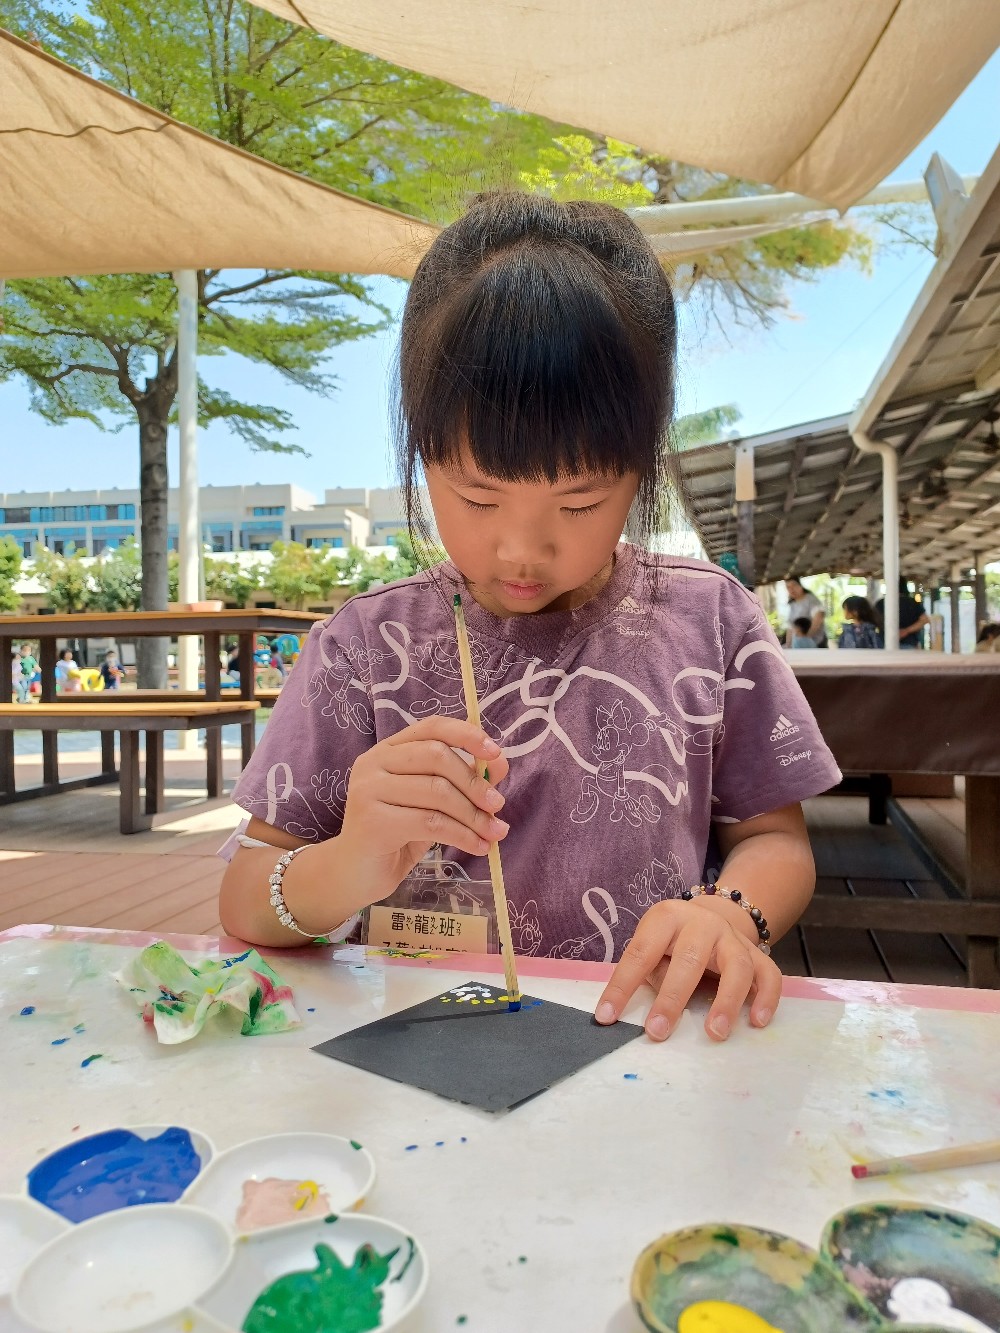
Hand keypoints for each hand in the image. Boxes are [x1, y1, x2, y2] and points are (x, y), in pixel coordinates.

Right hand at [339, 718, 509, 899]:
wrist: (355, 875)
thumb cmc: (397, 836)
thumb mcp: (433, 804)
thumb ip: (463, 780)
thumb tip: (500, 762)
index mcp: (388, 750)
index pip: (432, 727)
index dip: (467, 735)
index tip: (496, 752)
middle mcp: (374, 762)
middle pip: (437, 756)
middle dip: (474, 782)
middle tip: (498, 805)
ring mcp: (369, 790)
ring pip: (437, 792)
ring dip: (474, 815)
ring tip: (495, 832)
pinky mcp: (373, 821)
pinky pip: (431, 823)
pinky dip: (463, 835)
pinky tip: (479, 846)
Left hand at [594, 899, 780, 1041]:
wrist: (713, 916)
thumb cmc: (673, 941)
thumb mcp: (653, 944)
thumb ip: (649, 971)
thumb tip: (637, 1012)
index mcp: (667, 918)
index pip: (641, 952)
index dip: (622, 986)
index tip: (607, 1018)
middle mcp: (703, 923)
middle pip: (690, 959)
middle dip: (672, 998)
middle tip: (657, 1032)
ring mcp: (734, 939)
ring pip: (736, 966)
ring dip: (726, 1001)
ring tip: (714, 1033)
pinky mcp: (758, 955)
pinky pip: (769, 976)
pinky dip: (766, 999)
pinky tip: (757, 1022)